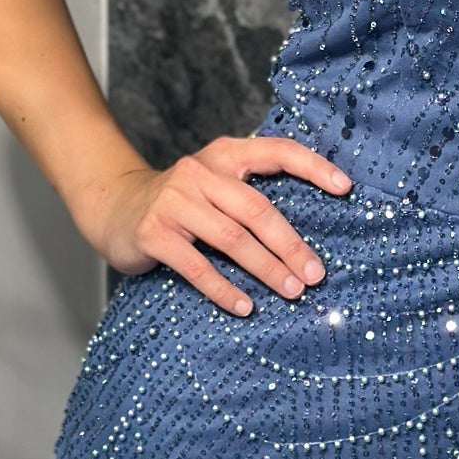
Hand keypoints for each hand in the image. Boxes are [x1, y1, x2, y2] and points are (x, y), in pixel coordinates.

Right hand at [91, 136, 350, 309]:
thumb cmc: (179, 203)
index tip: (345, 188)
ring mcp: (173, 201)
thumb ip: (249, 195)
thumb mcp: (213, 186)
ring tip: (291, 292)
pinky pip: (196, 266)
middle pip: (257, 209)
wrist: (113, 208)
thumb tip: (306, 235)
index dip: (313, 166)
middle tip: (316, 274)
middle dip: (291, 245)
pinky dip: (224, 289)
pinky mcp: (152, 233)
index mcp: (223, 156)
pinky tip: (245, 306)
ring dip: (266, 269)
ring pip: (232, 239)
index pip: (275, 151)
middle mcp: (198, 173)